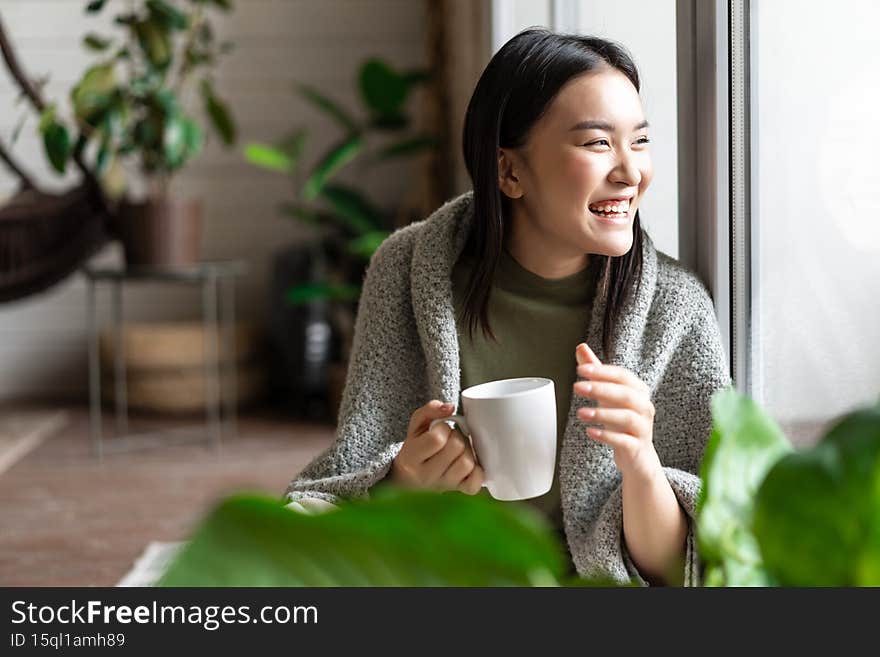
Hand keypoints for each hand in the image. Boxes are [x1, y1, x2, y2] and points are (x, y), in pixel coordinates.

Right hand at [390, 399, 484, 494]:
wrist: (409, 481)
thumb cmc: (416, 450)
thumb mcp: (416, 427)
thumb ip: (430, 410)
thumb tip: (450, 407)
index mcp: (410, 459)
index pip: (437, 438)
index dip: (443, 428)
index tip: (440, 429)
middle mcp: (425, 477)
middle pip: (456, 447)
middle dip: (457, 437)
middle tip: (450, 438)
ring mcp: (443, 486)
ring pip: (467, 463)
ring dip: (467, 452)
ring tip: (458, 451)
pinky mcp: (457, 492)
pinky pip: (476, 482)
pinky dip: (477, 471)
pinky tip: (468, 464)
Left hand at [572, 343, 659, 478]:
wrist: (638, 456)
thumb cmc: (622, 421)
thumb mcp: (608, 394)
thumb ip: (596, 371)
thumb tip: (581, 347)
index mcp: (638, 390)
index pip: (622, 376)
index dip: (602, 371)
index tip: (580, 369)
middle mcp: (644, 407)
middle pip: (625, 394)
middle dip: (601, 389)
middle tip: (577, 387)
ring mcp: (643, 428)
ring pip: (627, 417)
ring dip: (602, 413)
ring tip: (580, 413)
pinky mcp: (637, 447)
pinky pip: (625, 440)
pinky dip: (607, 436)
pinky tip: (590, 431)